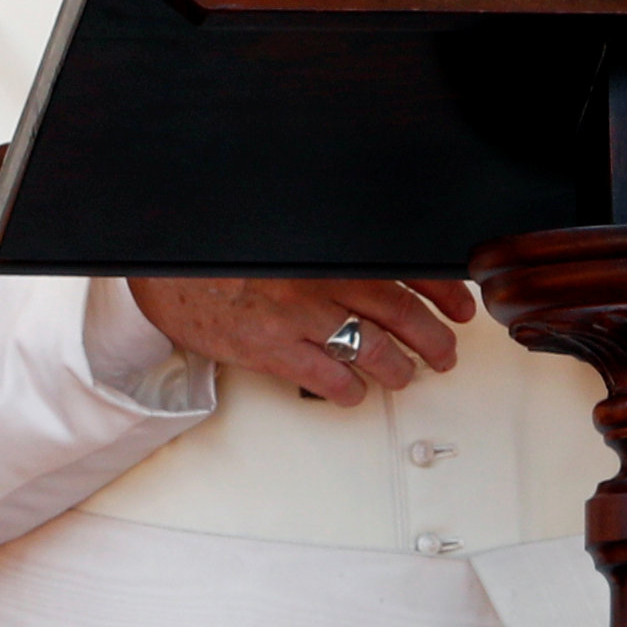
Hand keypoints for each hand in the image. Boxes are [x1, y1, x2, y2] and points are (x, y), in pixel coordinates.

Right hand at [126, 278, 477, 406]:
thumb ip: (333, 246)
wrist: (166, 266)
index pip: (406, 267)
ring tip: (408, 374)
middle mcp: (321, 279)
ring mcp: (298, 317)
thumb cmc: (226, 252)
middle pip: (401, 313)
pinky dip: (350, 390)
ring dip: (400, 368)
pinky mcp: (272, 350)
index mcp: (331, 248)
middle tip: (445, 352)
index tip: (461, 306)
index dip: (444, 290)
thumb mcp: (287, 235)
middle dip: (434, 338)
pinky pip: (329, 378)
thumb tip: (382, 264)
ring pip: (374, 349)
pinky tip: (355, 391)